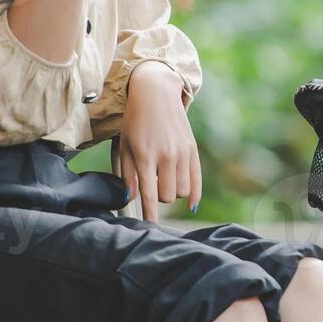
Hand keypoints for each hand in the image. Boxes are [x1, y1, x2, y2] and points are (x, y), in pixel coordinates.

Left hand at [118, 62, 200, 220]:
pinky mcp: (192, 149)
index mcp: (146, 156)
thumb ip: (127, 174)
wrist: (156, 92)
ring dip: (174, 192)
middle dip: (160, 197)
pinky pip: (197, 180)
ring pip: (183, 191)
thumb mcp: (125, 145)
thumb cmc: (135, 120)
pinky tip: (191, 202)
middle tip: (152, 186)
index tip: (149, 229)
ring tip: (165, 181)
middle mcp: (166, 156)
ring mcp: (182, 153)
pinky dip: (194, 194)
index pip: (150, 195)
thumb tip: (130, 198)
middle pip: (169, 196)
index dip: (150, 215)